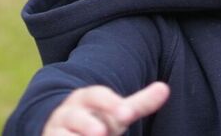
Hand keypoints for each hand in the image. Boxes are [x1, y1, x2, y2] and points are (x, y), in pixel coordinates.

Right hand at [43, 82, 170, 135]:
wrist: (62, 130)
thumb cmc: (96, 120)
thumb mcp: (116, 113)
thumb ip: (140, 103)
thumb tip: (165, 88)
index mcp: (87, 98)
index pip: (97, 96)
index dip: (111, 104)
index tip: (127, 114)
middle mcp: (68, 113)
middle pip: (76, 116)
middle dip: (88, 124)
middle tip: (101, 131)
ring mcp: (56, 131)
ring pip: (60, 135)